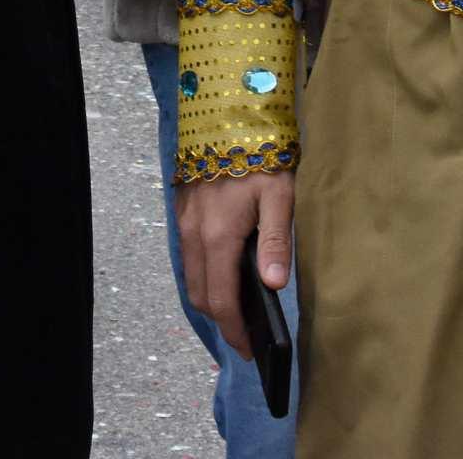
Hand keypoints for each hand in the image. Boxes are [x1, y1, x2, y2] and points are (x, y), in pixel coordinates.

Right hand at [177, 169, 295, 355]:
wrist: (226, 111)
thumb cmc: (260, 152)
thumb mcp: (279, 195)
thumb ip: (277, 241)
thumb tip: (274, 285)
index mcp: (219, 236)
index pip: (221, 300)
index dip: (234, 331)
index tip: (249, 351)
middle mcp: (194, 234)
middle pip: (201, 294)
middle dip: (222, 319)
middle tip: (247, 334)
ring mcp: (184, 222)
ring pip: (192, 276)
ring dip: (210, 297)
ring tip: (239, 307)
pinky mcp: (183, 210)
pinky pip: (189, 255)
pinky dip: (204, 274)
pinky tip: (225, 271)